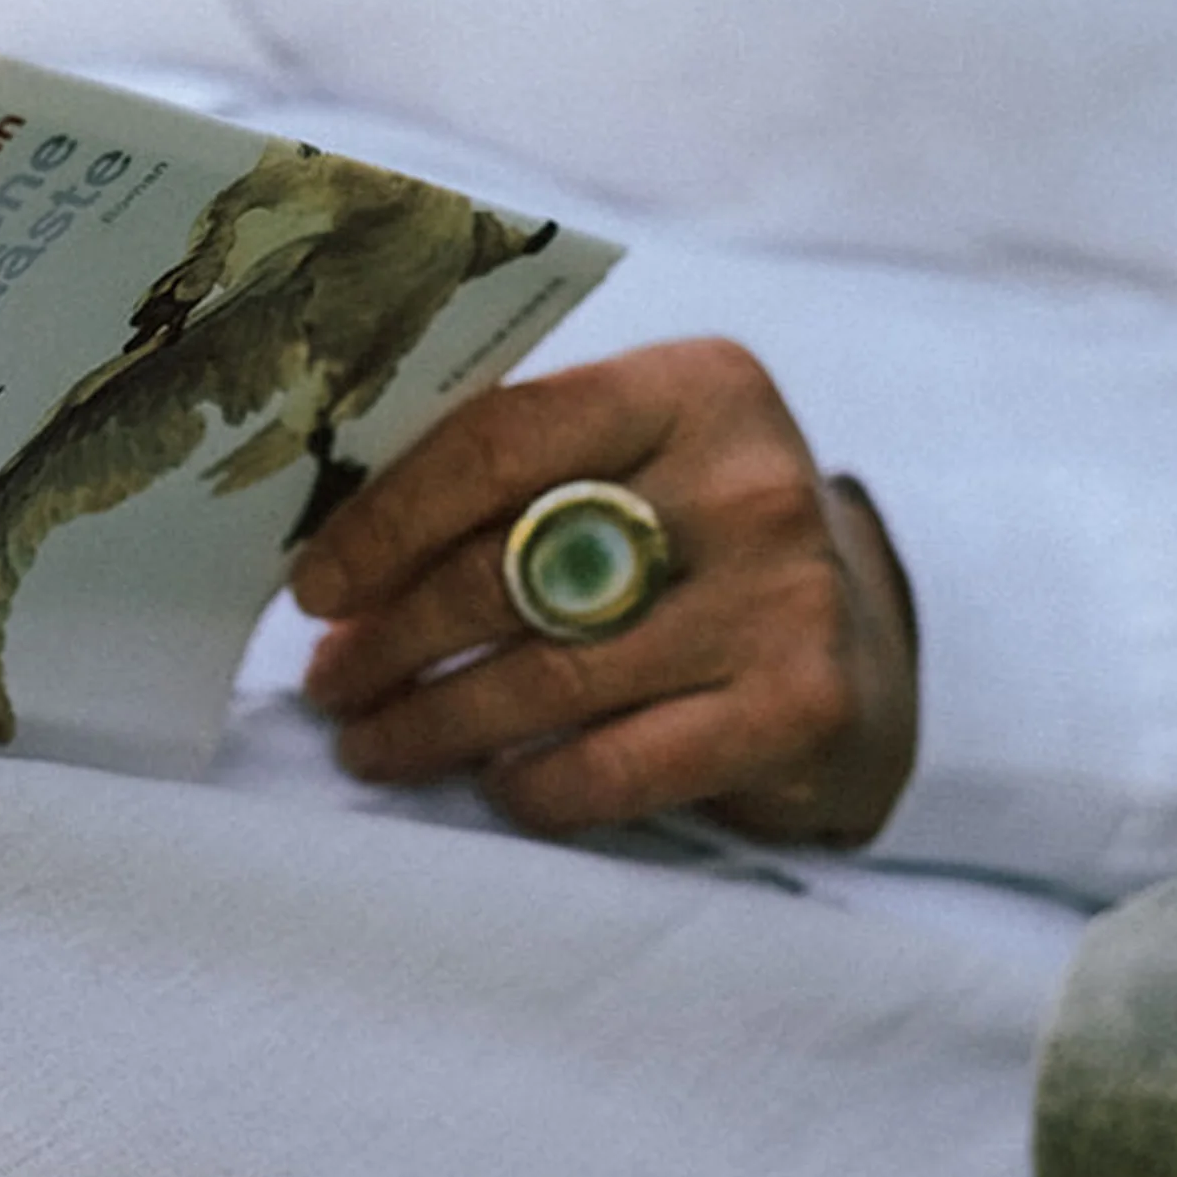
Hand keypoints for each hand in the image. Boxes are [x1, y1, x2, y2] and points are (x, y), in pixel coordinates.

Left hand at [290, 338, 917, 844]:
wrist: (861, 645)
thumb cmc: (696, 547)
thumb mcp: (630, 464)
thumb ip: (515, 476)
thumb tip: (335, 552)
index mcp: (693, 388)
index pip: (500, 441)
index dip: (384, 523)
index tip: (315, 588)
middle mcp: (749, 483)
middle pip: (508, 569)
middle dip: (391, 638)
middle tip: (332, 681)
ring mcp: (784, 598)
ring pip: (545, 681)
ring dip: (430, 724)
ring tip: (373, 743)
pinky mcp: (799, 709)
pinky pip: (611, 768)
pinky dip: (528, 788)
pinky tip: (490, 784)